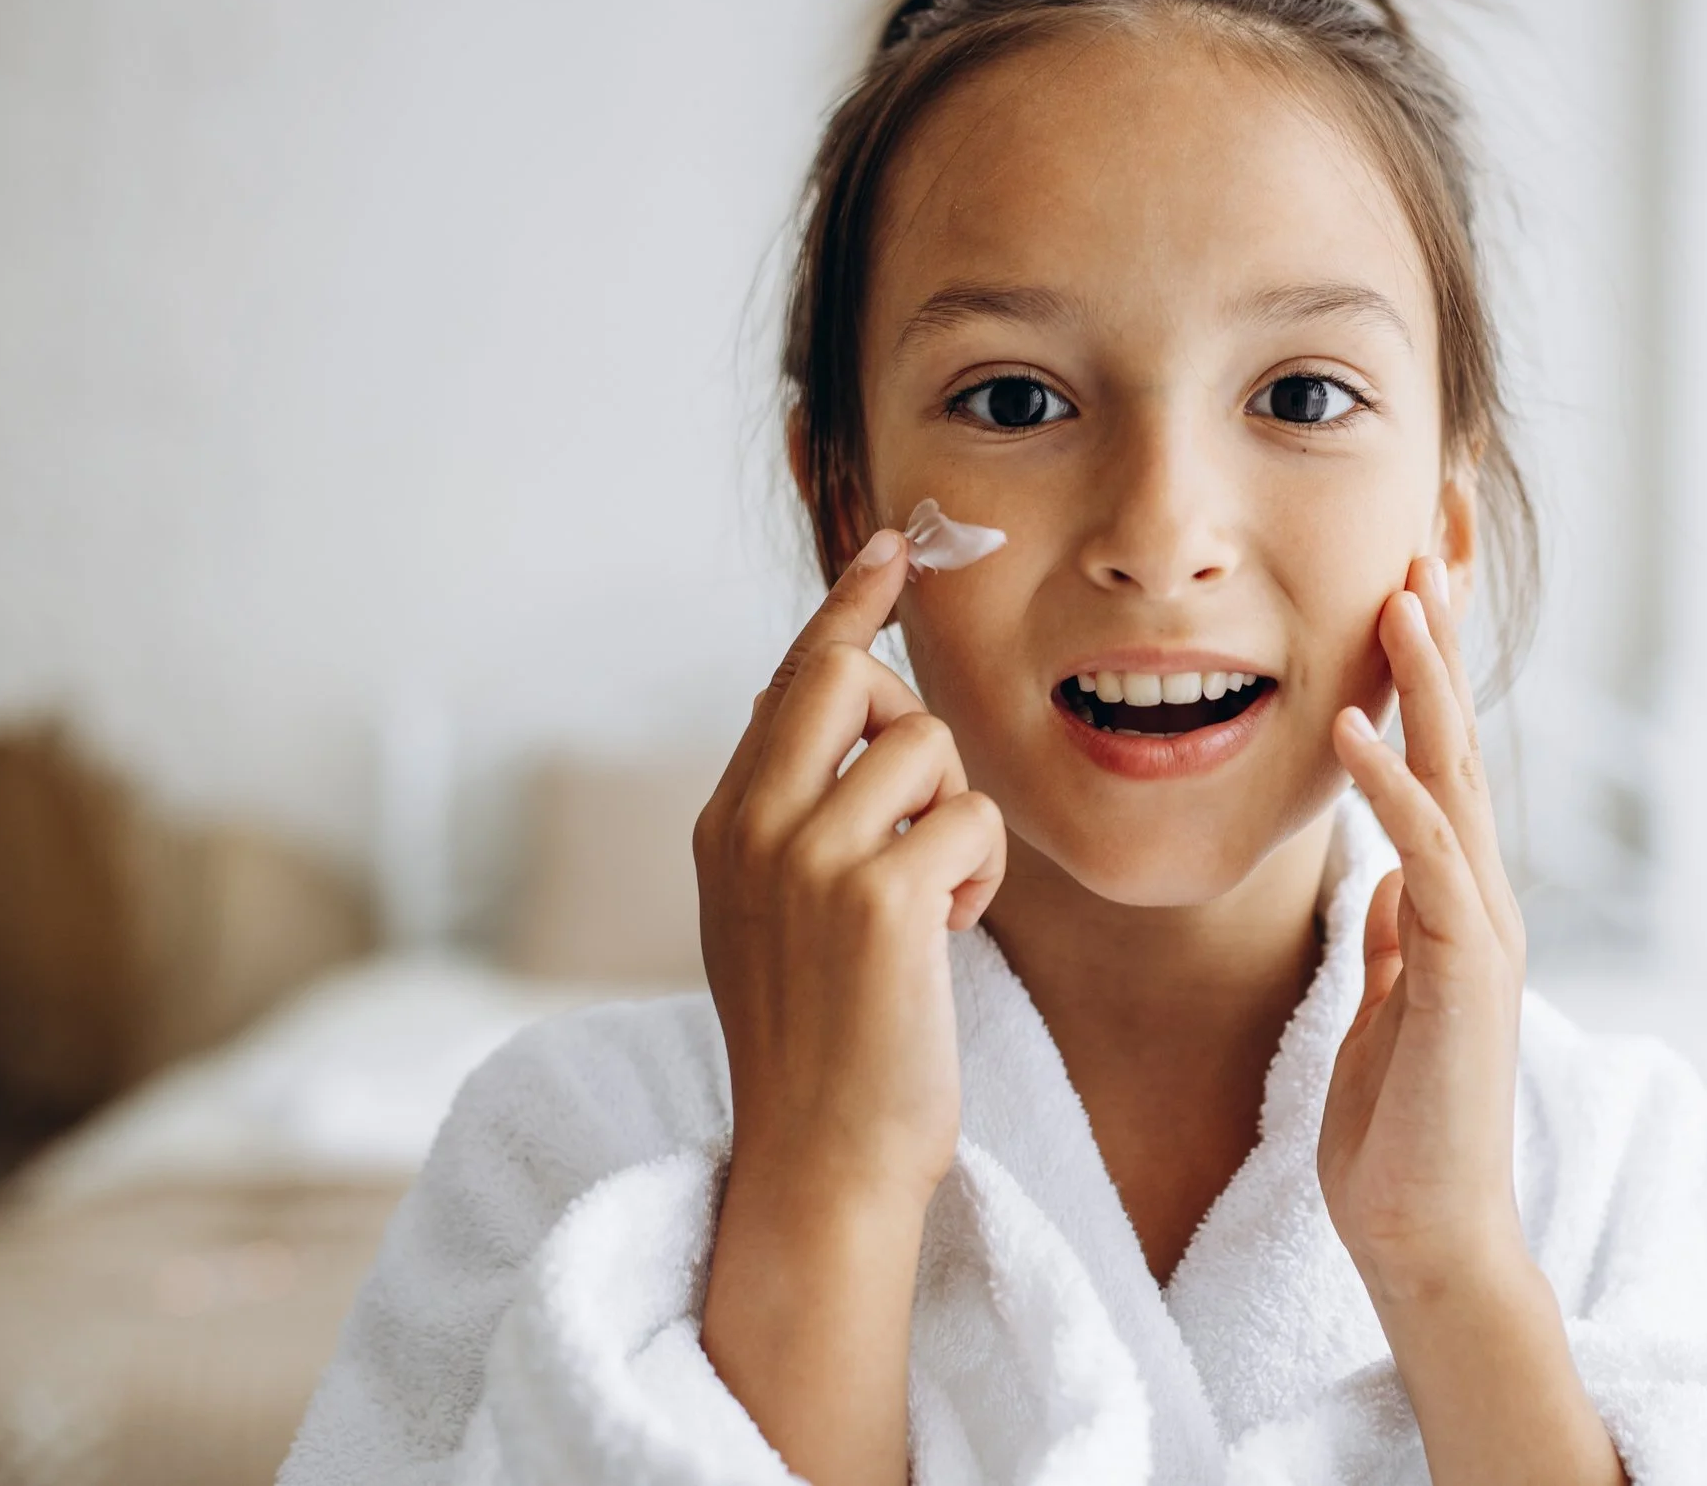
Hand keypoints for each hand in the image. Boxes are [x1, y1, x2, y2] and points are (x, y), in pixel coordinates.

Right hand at [696, 527, 1005, 1485]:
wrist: (823, 1158)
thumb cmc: (826, 1042)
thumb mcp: (780, 914)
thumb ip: (801, 818)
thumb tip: (863, 724)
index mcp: (726, 821)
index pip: (794, 678)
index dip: (850, 607)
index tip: (891, 548)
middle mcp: (751, 822)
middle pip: (856, 678)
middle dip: (913, 719)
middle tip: (920, 805)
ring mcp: (807, 854)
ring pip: (932, 751)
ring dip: (957, 825)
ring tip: (929, 908)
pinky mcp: (875, 893)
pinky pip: (972, 820)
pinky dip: (980, 876)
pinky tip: (947, 936)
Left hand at [1319, 554, 1528, 1297]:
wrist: (1424, 1234)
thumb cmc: (1399, 1130)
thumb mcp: (1388, 1005)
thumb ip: (1399, 937)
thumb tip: (1391, 880)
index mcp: (1457, 905)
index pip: (1442, 766)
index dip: (1426, 682)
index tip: (1402, 598)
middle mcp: (1480, 902)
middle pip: (1460, 748)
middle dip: (1438, 651)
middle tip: (1418, 552)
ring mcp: (1481, 933)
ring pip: (1456, 782)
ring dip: (1426, 688)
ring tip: (1398, 601)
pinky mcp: (1463, 972)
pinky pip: (1424, 857)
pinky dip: (1391, 789)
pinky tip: (1351, 732)